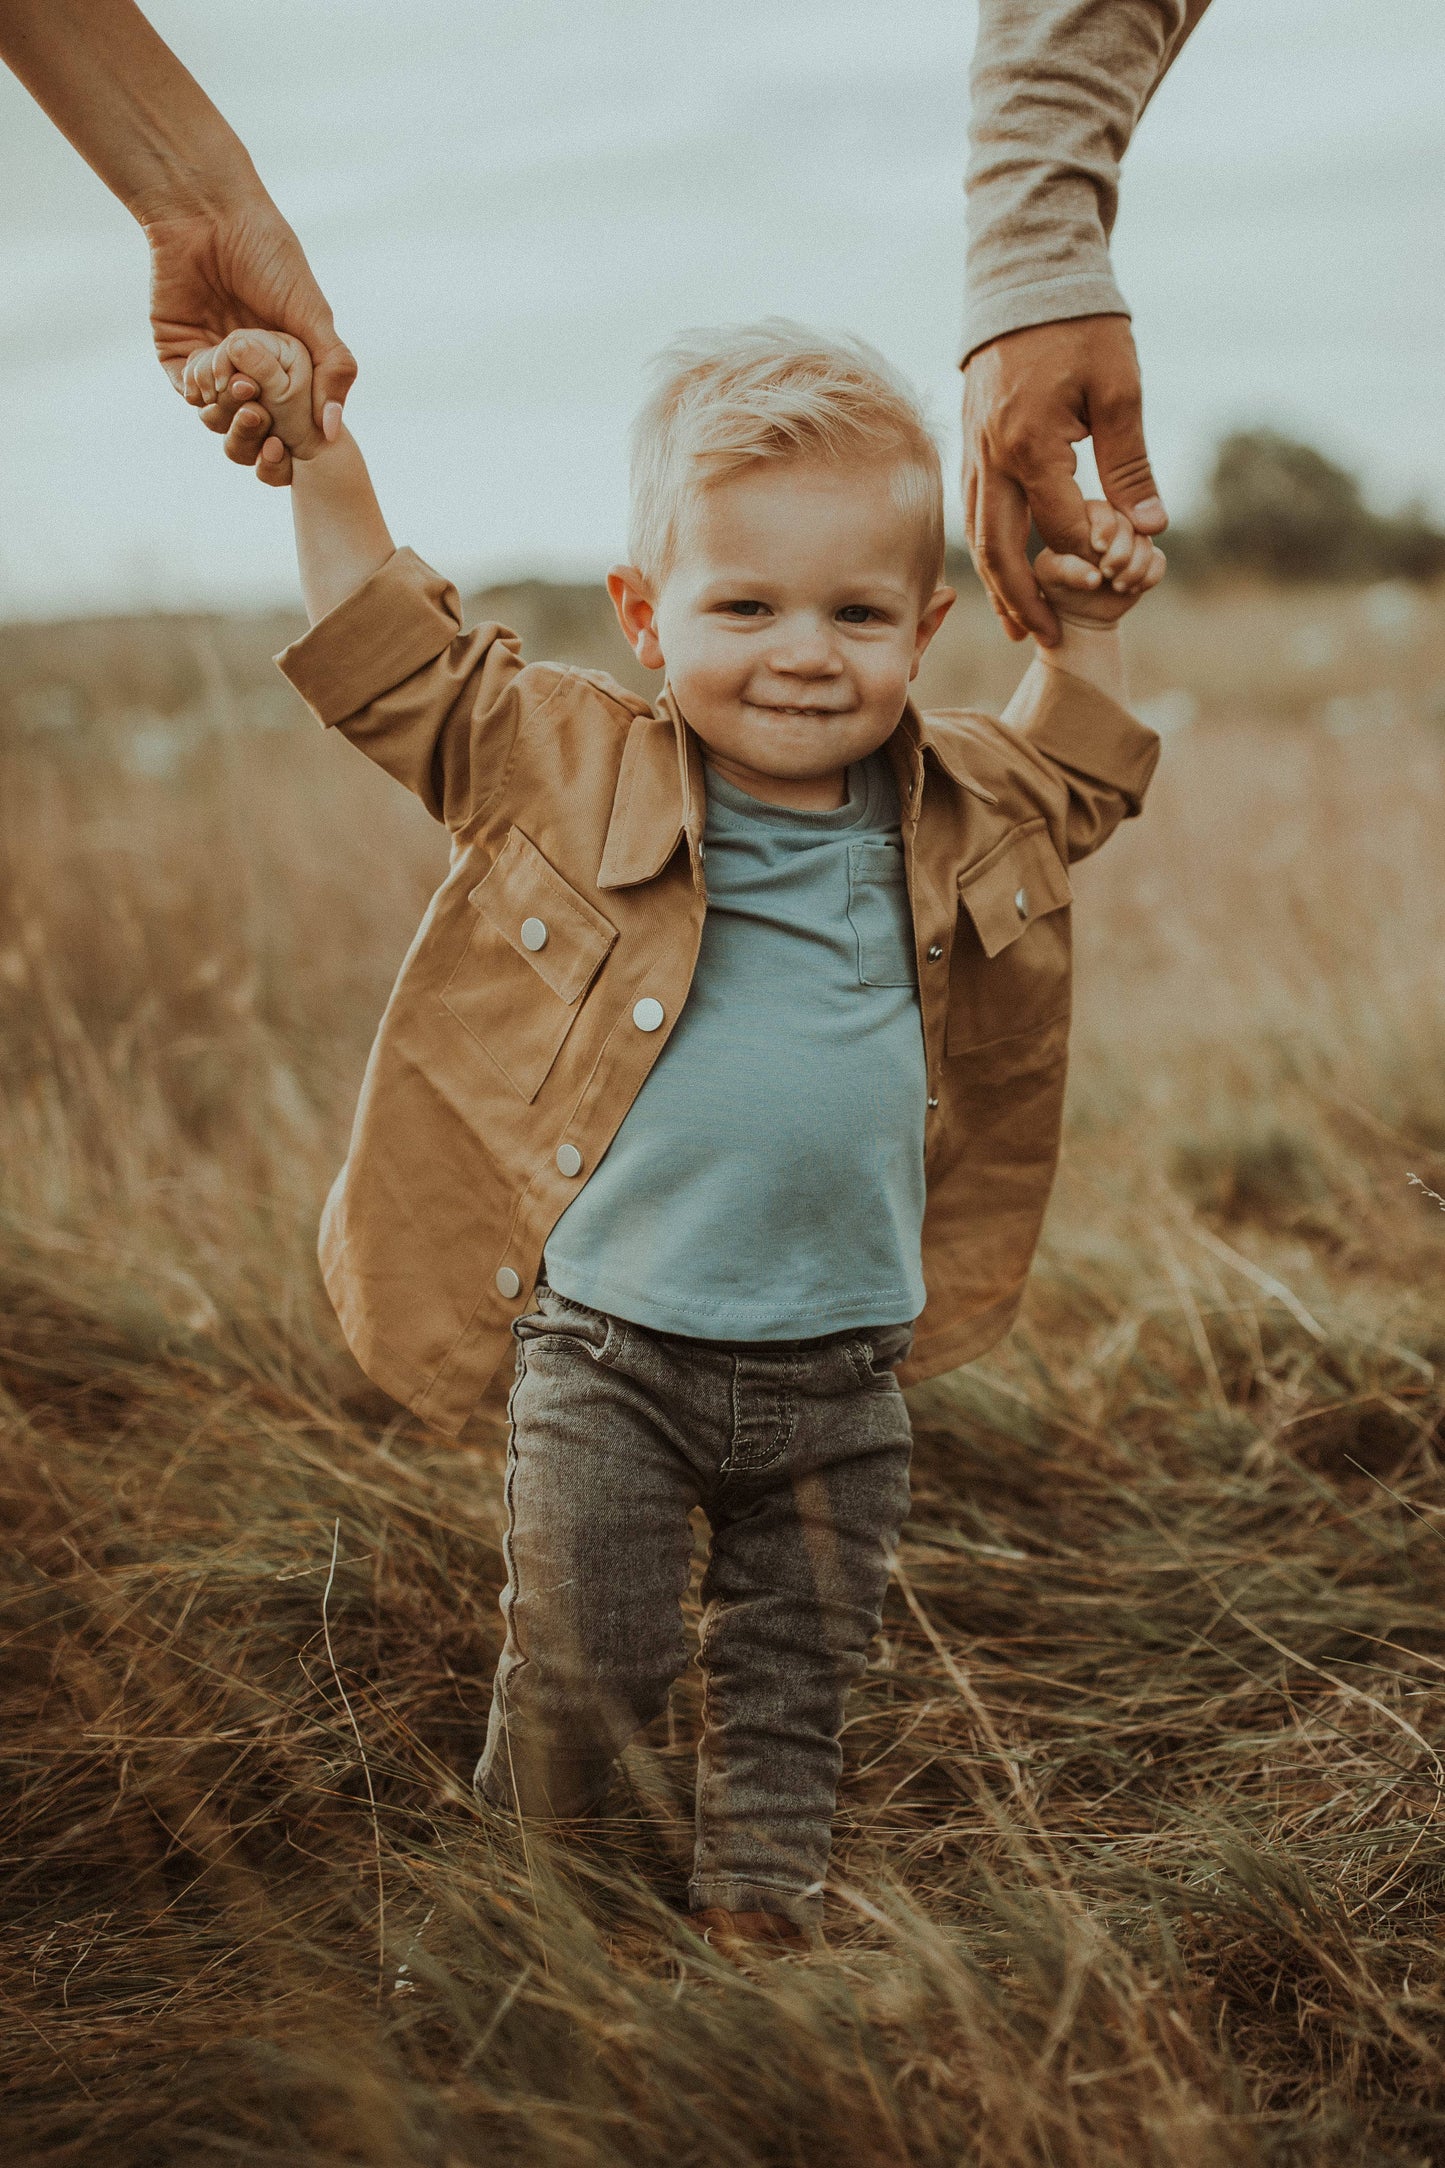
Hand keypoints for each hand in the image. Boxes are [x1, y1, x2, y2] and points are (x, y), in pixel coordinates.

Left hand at [146, 194, 355, 485]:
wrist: (209, 216)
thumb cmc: (269, 257)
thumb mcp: (314, 314)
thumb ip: (334, 369)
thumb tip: (334, 431)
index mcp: (288, 367)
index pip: (291, 424)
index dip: (292, 442)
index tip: (293, 442)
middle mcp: (251, 371)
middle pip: (253, 430)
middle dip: (258, 433)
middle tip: (262, 417)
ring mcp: (214, 365)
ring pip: (219, 419)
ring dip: (229, 414)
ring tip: (240, 386)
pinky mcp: (178, 355)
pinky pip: (189, 393)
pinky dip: (201, 394)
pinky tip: (212, 374)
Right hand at [961, 316, 1166, 645]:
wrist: (1027, 279)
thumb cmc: (1082, 328)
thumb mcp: (1120, 390)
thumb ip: (1131, 465)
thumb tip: (1152, 529)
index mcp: (1031, 446)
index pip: (1062, 528)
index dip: (1091, 559)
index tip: (1119, 578)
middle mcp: (992, 458)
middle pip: (1001, 551)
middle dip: (1023, 601)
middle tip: (1043, 639)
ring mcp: (973, 454)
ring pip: (978, 537)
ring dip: (998, 585)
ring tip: (1018, 623)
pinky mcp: (969, 446)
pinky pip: (972, 512)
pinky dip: (987, 549)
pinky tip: (1003, 571)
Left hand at [1033, 501, 1164, 627]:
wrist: (1081, 609)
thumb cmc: (1059, 584)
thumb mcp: (1050, 576)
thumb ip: (1065, 569)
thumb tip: (1095, 577)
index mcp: (1084, 516)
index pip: (1101, 509)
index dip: (1105, 526)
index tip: (1098, 548)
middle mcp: (1112, 523)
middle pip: (1128, 524)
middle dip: (1120, 552)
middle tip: (1106, 572)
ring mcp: (1132, 539)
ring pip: (1146, 542)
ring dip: (1134, 567)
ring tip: (1118, 586)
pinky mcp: (1149, 558)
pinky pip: (1159, 561)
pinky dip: (1149, 576)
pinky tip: (1133, 589)